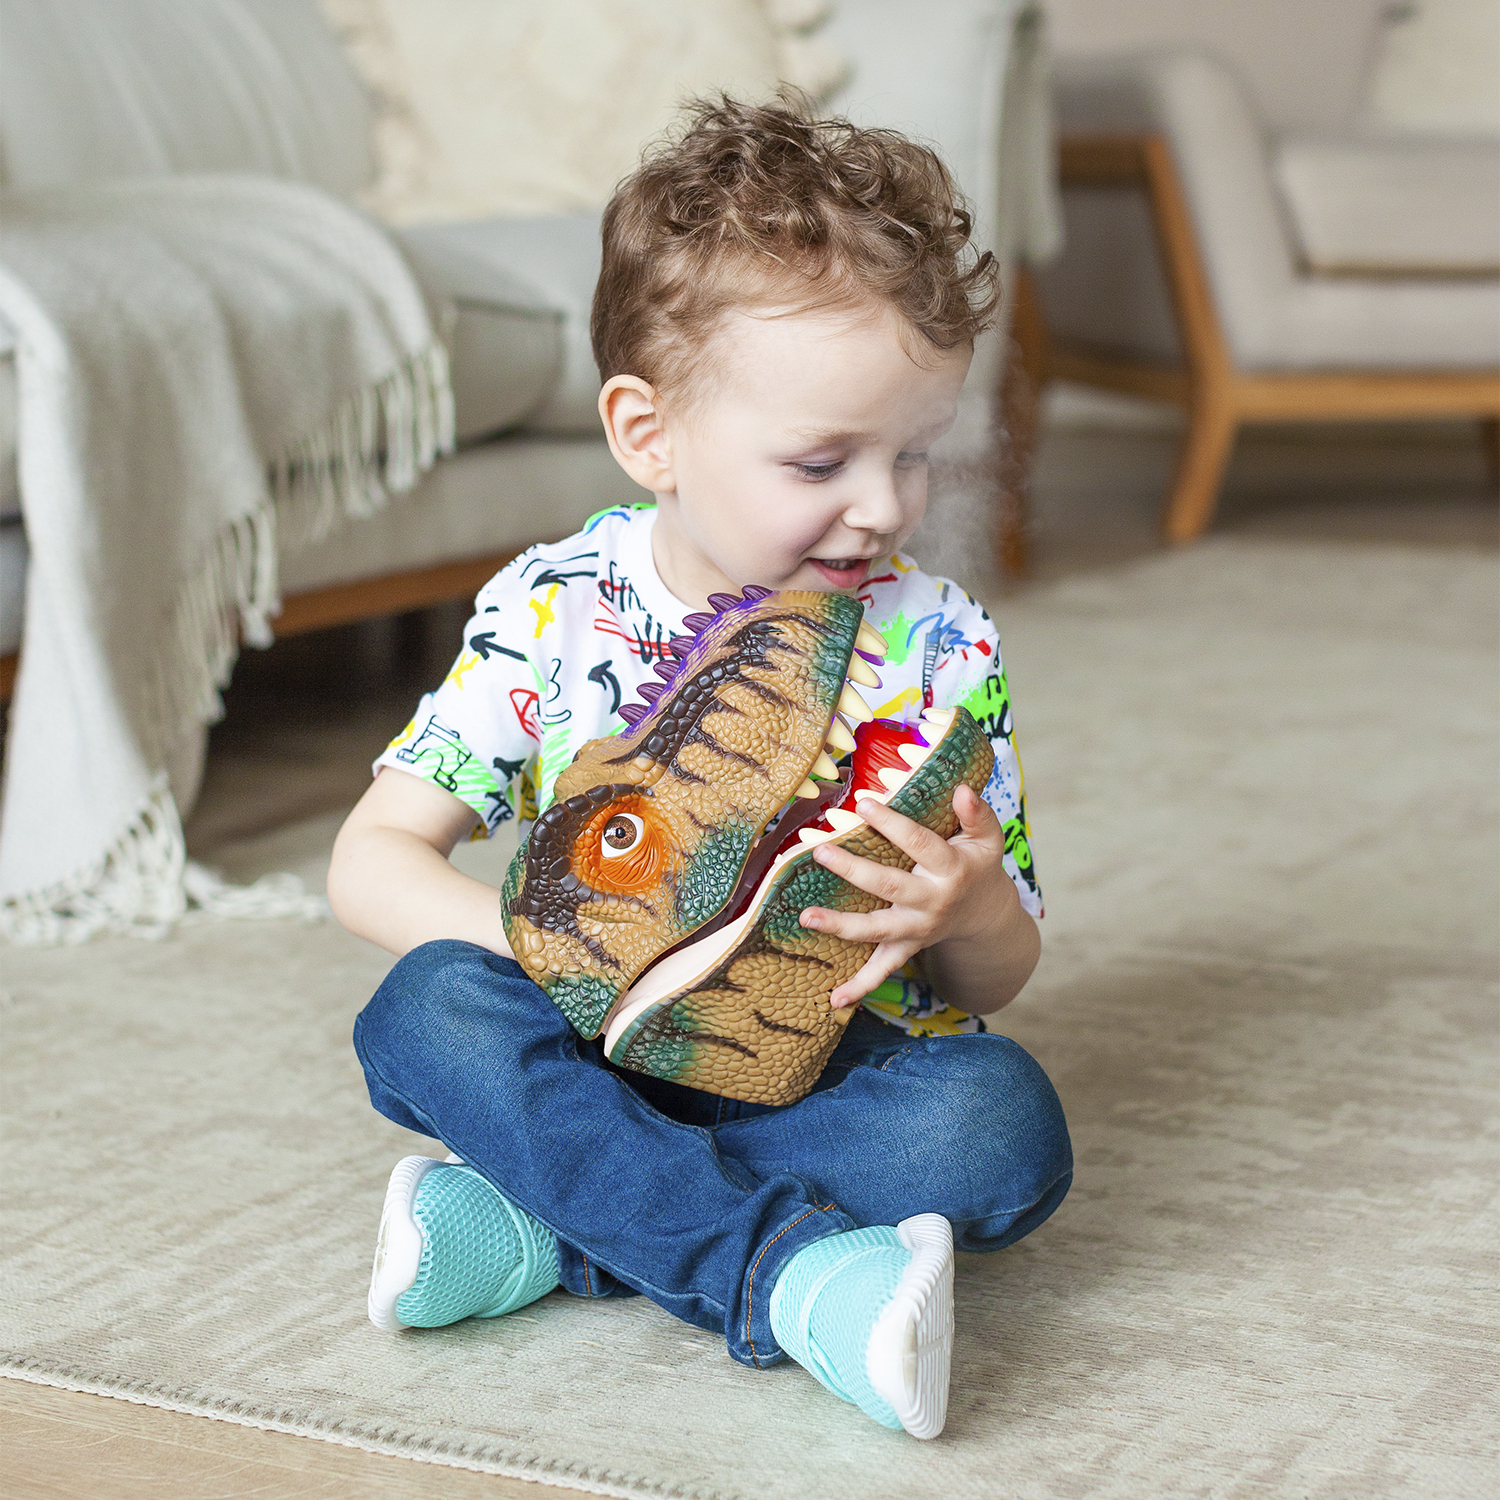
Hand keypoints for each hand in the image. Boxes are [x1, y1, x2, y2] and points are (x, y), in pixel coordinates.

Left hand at [797, 782, 1017, 1008]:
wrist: (986, 916)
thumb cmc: (977, 866)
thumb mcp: (987, 839)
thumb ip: (977, 813)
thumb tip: (962, 788)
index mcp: (951, 871)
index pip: (919, 843)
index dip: (891, 823)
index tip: (863, 803)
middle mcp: (932, 903)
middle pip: (889, 886)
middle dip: (854, 870)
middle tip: (820, 852)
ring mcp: (917, 930)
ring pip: (876, 930)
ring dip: (840, 926)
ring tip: (806, 917)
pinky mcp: (906, 948)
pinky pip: (882, 970)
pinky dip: (859, 987)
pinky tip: (833, 1000)